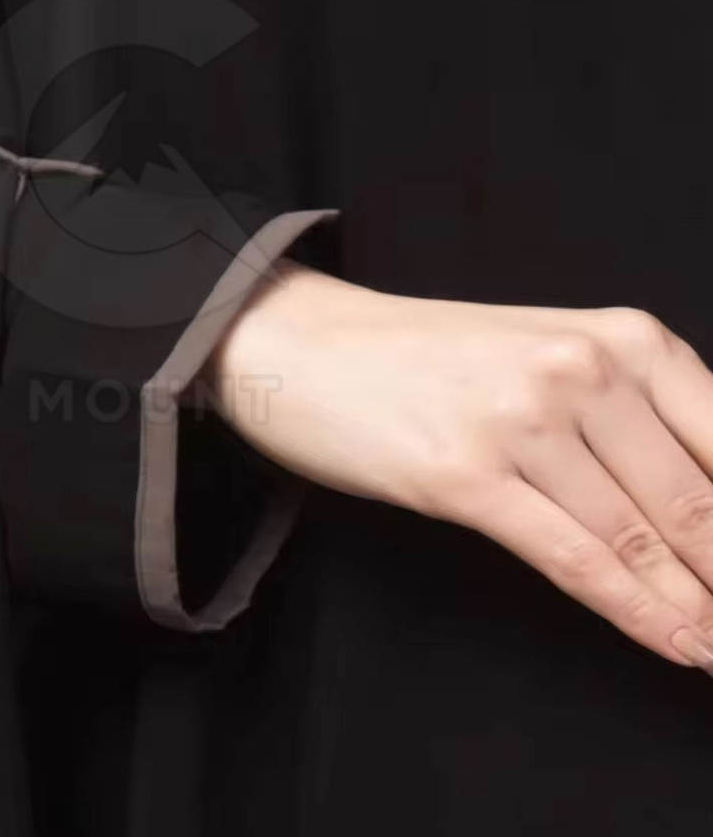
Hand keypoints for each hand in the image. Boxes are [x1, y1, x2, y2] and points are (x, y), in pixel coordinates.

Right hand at [204, 260, 712, 672]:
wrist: (306, 345)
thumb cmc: (423, 355)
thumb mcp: (544, 357)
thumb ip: (628, 412)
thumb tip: (702, 498)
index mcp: (618, 336)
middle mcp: (579, 369)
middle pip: (696, 500)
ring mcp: (521, 420)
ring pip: (640, 537)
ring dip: (696, 608)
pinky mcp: (465, 474)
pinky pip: (573, 557)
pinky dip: (634, 611)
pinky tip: (672, 643)